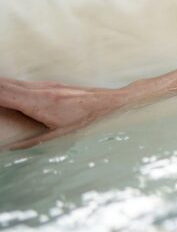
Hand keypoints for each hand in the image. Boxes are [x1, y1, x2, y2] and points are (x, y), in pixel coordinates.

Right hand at [0, 77, 131, 148]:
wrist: (109, 101)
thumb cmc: (86, 119)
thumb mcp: (59, 135)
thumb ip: (32, 143)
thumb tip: (9, 150)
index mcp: (38, 102)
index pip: (5, 94)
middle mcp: (39, 90)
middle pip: (4, 84)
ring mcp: (44, 85)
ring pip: (12, 82)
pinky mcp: (48, 85)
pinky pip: (21, 83)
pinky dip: (6, 84)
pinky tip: (1, 86)